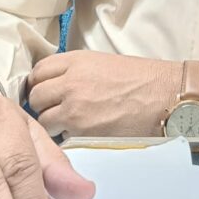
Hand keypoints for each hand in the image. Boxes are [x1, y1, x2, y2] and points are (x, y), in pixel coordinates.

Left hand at [28, 50, 182, 137]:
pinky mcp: (82, 132)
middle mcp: (71, 82)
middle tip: (55, 109)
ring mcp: (74, 109)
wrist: (164, 96)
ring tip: (69, 123)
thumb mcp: (103, 62)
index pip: (38, 71)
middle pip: (35, 96)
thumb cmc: (141, 78)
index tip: (44, 90)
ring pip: (43, 120)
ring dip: (52, 123)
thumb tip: (56, 84)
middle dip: (42, 104)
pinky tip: (80, 133)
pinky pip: (59, 137)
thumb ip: (75, 71)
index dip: (39, 82)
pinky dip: (66, 137)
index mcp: (77, 61)